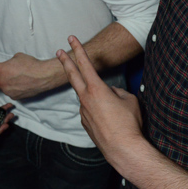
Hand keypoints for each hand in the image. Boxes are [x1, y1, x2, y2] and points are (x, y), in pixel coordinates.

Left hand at [0, 53, 54, 99]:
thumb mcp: (16, 57)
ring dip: (7, 81)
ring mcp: (6, 91)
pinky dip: (14, 87)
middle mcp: (0, 81)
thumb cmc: (31, 64)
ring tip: (21, 76)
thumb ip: (6, 63)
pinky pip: (10, 91)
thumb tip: (4, 67)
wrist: (44, 76)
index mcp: (0, 69)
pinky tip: (24, 83)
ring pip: (1, 86)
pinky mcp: (14, 97)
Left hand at [56, 36, 142, 168]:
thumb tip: (110, 93)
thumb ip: (116, 91)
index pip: (85, 64)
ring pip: (88, 98)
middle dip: (66, 62)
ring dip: (98, 98)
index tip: (71, 38)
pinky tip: (111, 120)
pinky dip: (99, 111)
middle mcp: (86, 99)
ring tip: (116, 111)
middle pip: (72, 76)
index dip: (78, 49)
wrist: (123, 149)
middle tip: (59, 52)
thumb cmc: (129, 123)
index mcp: (96, 89)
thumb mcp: (129, 99)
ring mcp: (83, 112)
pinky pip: (92, 111)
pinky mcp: (85, 124)